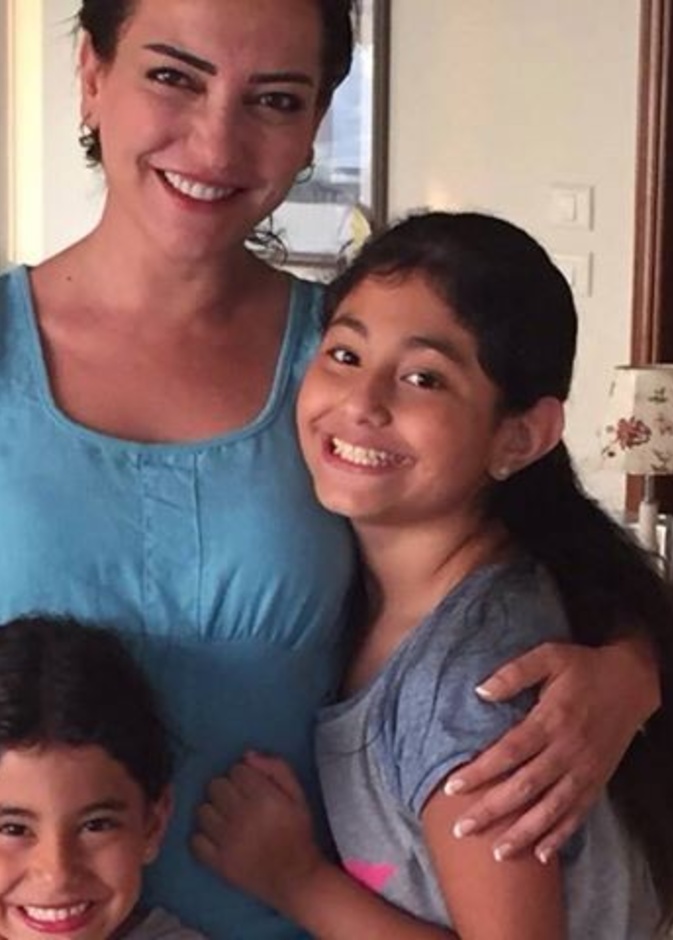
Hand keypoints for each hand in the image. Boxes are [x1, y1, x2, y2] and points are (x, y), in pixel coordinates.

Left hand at [192, 751, 328, 913]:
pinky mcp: (218, 862)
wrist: (296, 878)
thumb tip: (247, 755)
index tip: (250, 787)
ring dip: (214, 811)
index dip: (243, 776)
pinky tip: (216, 837)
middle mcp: (242, 816)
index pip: (236, 770)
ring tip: (227, 819)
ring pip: (203, 810)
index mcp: (264, 797)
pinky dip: (203, 837)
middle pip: (216, 786)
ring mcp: (227, 840)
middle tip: (237, 801)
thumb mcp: (298, 795)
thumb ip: (277, 769)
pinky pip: (196, 840)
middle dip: (226, 789)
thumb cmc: (298, 833)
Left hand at [444, 638, 659, 862]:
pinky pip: (577, 814)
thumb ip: (514, 673)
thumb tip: (480, 691)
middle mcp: (567, 750)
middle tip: (463, 829)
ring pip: (550, 809)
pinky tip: (541, 855)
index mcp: (551, 719)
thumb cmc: (584, 667)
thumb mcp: (549, 656)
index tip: (453, 788)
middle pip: (525, 787)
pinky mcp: (597, 781)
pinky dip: (560, 836)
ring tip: (497, 852)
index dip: (481, 772)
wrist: (632, 681)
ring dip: (523, 832)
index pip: (509, 751)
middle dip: (492, 810)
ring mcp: (584, 770)